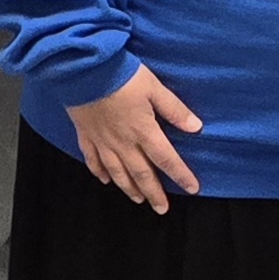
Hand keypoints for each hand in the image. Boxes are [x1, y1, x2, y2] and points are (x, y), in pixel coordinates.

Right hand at [65, 63, 202, 212]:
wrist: (82, 70)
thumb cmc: (120, 75)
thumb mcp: (153, 87)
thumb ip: (174, 109)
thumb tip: (196, 127)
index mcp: (144, 131)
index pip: (166, 159)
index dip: (180, 175)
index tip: (192, 189)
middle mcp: (123, 142)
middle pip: (141, 173)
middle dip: (153, 193)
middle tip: (161, 209)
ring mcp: (102, 141)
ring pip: (117, 171)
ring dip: (129, 188)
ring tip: (138, 199)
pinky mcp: (85, 134)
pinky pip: (92, 160)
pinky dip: (99, 172)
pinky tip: (104, 180)